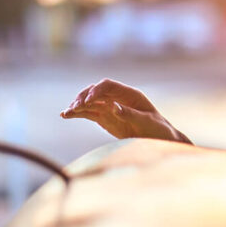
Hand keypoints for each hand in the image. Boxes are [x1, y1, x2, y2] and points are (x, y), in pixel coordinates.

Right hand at [60, 79, 189, 142]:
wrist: (160, 141)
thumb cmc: (158, 130)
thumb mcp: (147, 122)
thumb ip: (130, 114)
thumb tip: (112, 106)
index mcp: (130, 94)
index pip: (108, 85)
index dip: (96, 90)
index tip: (88, 100)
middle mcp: (117, 98)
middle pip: (95, 91)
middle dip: (84, 97)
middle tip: (75, 107)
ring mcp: (110, 108)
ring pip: (89, 102)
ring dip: (78, 105)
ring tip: (68, 112)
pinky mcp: (105, 119)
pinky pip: (89, 113)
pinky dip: (77, 113)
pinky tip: (65, 115)